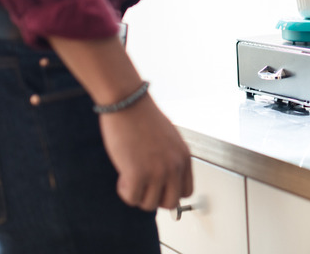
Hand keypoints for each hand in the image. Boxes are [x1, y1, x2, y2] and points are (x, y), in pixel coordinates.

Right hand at [99, 95, 192, 210]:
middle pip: (170, 203)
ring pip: (149, 204)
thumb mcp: (169, 139)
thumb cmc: (143, 117)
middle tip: (142, 185)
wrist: (128, 103)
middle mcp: (175, 166)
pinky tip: (123, 174)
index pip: (186, 191)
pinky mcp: (138, 173)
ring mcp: (158, 171)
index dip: (168, 192)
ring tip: (130, 175)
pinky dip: (125, 191)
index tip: (156, 186)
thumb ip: (171, 159)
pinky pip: (132, 198)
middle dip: (154, 198)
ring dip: (137, 194)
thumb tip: (164, 181)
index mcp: (184, 157)